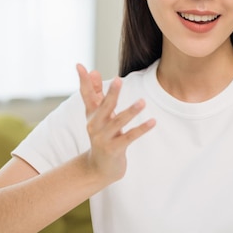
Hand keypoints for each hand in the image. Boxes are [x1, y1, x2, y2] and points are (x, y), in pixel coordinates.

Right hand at [76, 64, 155, 181]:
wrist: (99, 168)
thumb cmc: (101, 136)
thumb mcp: (97, 115)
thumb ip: (96, 93)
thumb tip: (93, 70)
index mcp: (91, 114)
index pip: (86, 94)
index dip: (83, 80)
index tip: (79, 65)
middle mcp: (95, 125)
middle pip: (104, 106)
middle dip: (111, 94)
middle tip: (118, 80)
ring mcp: (104, 138)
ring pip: (118, 122)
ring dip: (130, 112)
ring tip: (142, 102)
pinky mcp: (114, 149)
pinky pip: (130, 137)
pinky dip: (141, 129)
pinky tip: (153, 121)